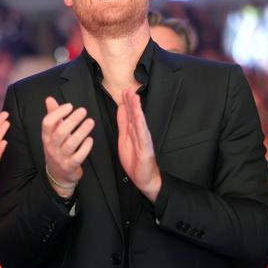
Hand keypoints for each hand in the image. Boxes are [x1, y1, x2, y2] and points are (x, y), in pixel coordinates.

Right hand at [42, 97, 94, 196]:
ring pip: (70, 144)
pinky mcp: (70, 166)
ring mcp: (61, 157)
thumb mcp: (52, 134)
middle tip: (83, 111)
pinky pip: (78, 157)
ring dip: (81, 132)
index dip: (58, 113)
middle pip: (60, 132)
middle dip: (72, 120)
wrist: (58, 175)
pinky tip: (90, 139)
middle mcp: (52, 147)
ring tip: (90, 122)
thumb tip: (49, 99)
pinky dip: (85, 148)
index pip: (47, 123)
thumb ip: (53, 116)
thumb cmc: (57, 149)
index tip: (70, 106)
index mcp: (46, 137)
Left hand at [117, 88, 160, 202]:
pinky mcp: (146, 149)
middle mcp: (139, 134)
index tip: (123, 91)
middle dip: (131, 101)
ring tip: (135, 98)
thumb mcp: (124, 139)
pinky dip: (141, 126)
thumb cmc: (135, 160)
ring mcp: (143, 140)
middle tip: (128, 89)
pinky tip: (139, 117)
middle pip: (134, 115)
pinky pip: (143, 136)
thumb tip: (121, 109)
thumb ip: (123, 124)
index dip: (126, 103)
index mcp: (132, 131)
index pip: (129, 114)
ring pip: (139, 122)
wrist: (145, 178)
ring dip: (137, 109)